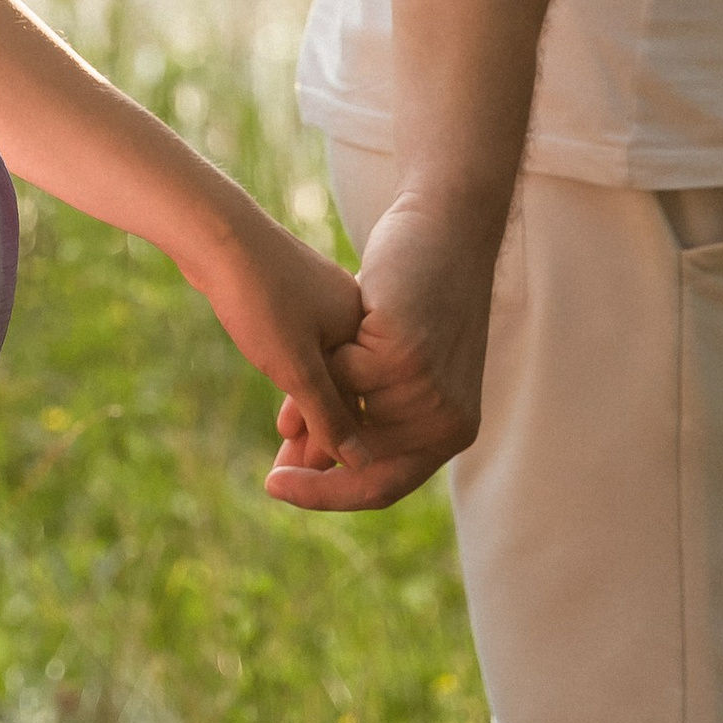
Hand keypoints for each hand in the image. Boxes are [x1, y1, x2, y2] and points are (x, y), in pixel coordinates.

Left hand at [190, 205, 366, 479]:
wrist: (215, 231)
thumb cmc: (258, 295)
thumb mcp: (295, 367)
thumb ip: (329, 415)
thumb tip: (359, 462)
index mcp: (365, 331)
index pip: (371, 402)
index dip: (347, 445)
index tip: (320, 480)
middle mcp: (351, 317)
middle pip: (349, 391)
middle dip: (325, 434)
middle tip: (295, 476)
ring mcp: (323, 306)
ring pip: (324, 375)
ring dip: (308, 413)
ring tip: (285, 450)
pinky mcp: (293, 299)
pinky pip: (306, 355)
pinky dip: (296, 386)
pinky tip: (281, 405)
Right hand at [267, 187, 494, 512]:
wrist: (445, 227)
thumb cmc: (413, 291)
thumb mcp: (382, 361)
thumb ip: (356, 407)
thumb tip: (308, 456)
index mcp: (450, 428)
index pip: (386, 485)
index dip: (330, 495)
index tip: (281, 487)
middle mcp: (448, 419)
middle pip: (370, 471)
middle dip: (315, 481)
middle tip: (272, 482)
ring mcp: (429, 387)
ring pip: (350, 423)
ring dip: (312, 424)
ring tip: (281, 428)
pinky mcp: (405, 352)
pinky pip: (344, 378)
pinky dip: (322, 373)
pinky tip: (304, 366)